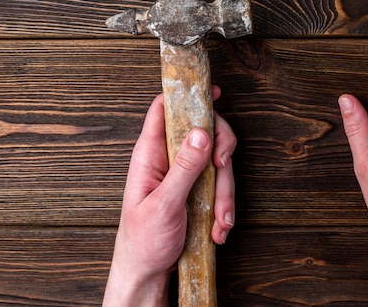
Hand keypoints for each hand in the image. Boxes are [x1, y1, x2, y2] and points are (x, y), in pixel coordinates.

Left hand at [103, 87, 235, 305]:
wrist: (147, 273)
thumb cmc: (142, 241)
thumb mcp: (163, 204)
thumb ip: (183, 168)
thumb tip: (200, 132)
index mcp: (150, 154)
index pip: (165, 110)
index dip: (187, 95)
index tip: (213, 93)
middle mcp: (168, 159)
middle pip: (204, 132)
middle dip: (221, 152)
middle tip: (222, 170)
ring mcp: (185, 175)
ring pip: (218, 162)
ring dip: (224, 193)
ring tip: (218, 220)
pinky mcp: (197, 191)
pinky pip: (221, 186)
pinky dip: (224, 207)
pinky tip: (217, 227)